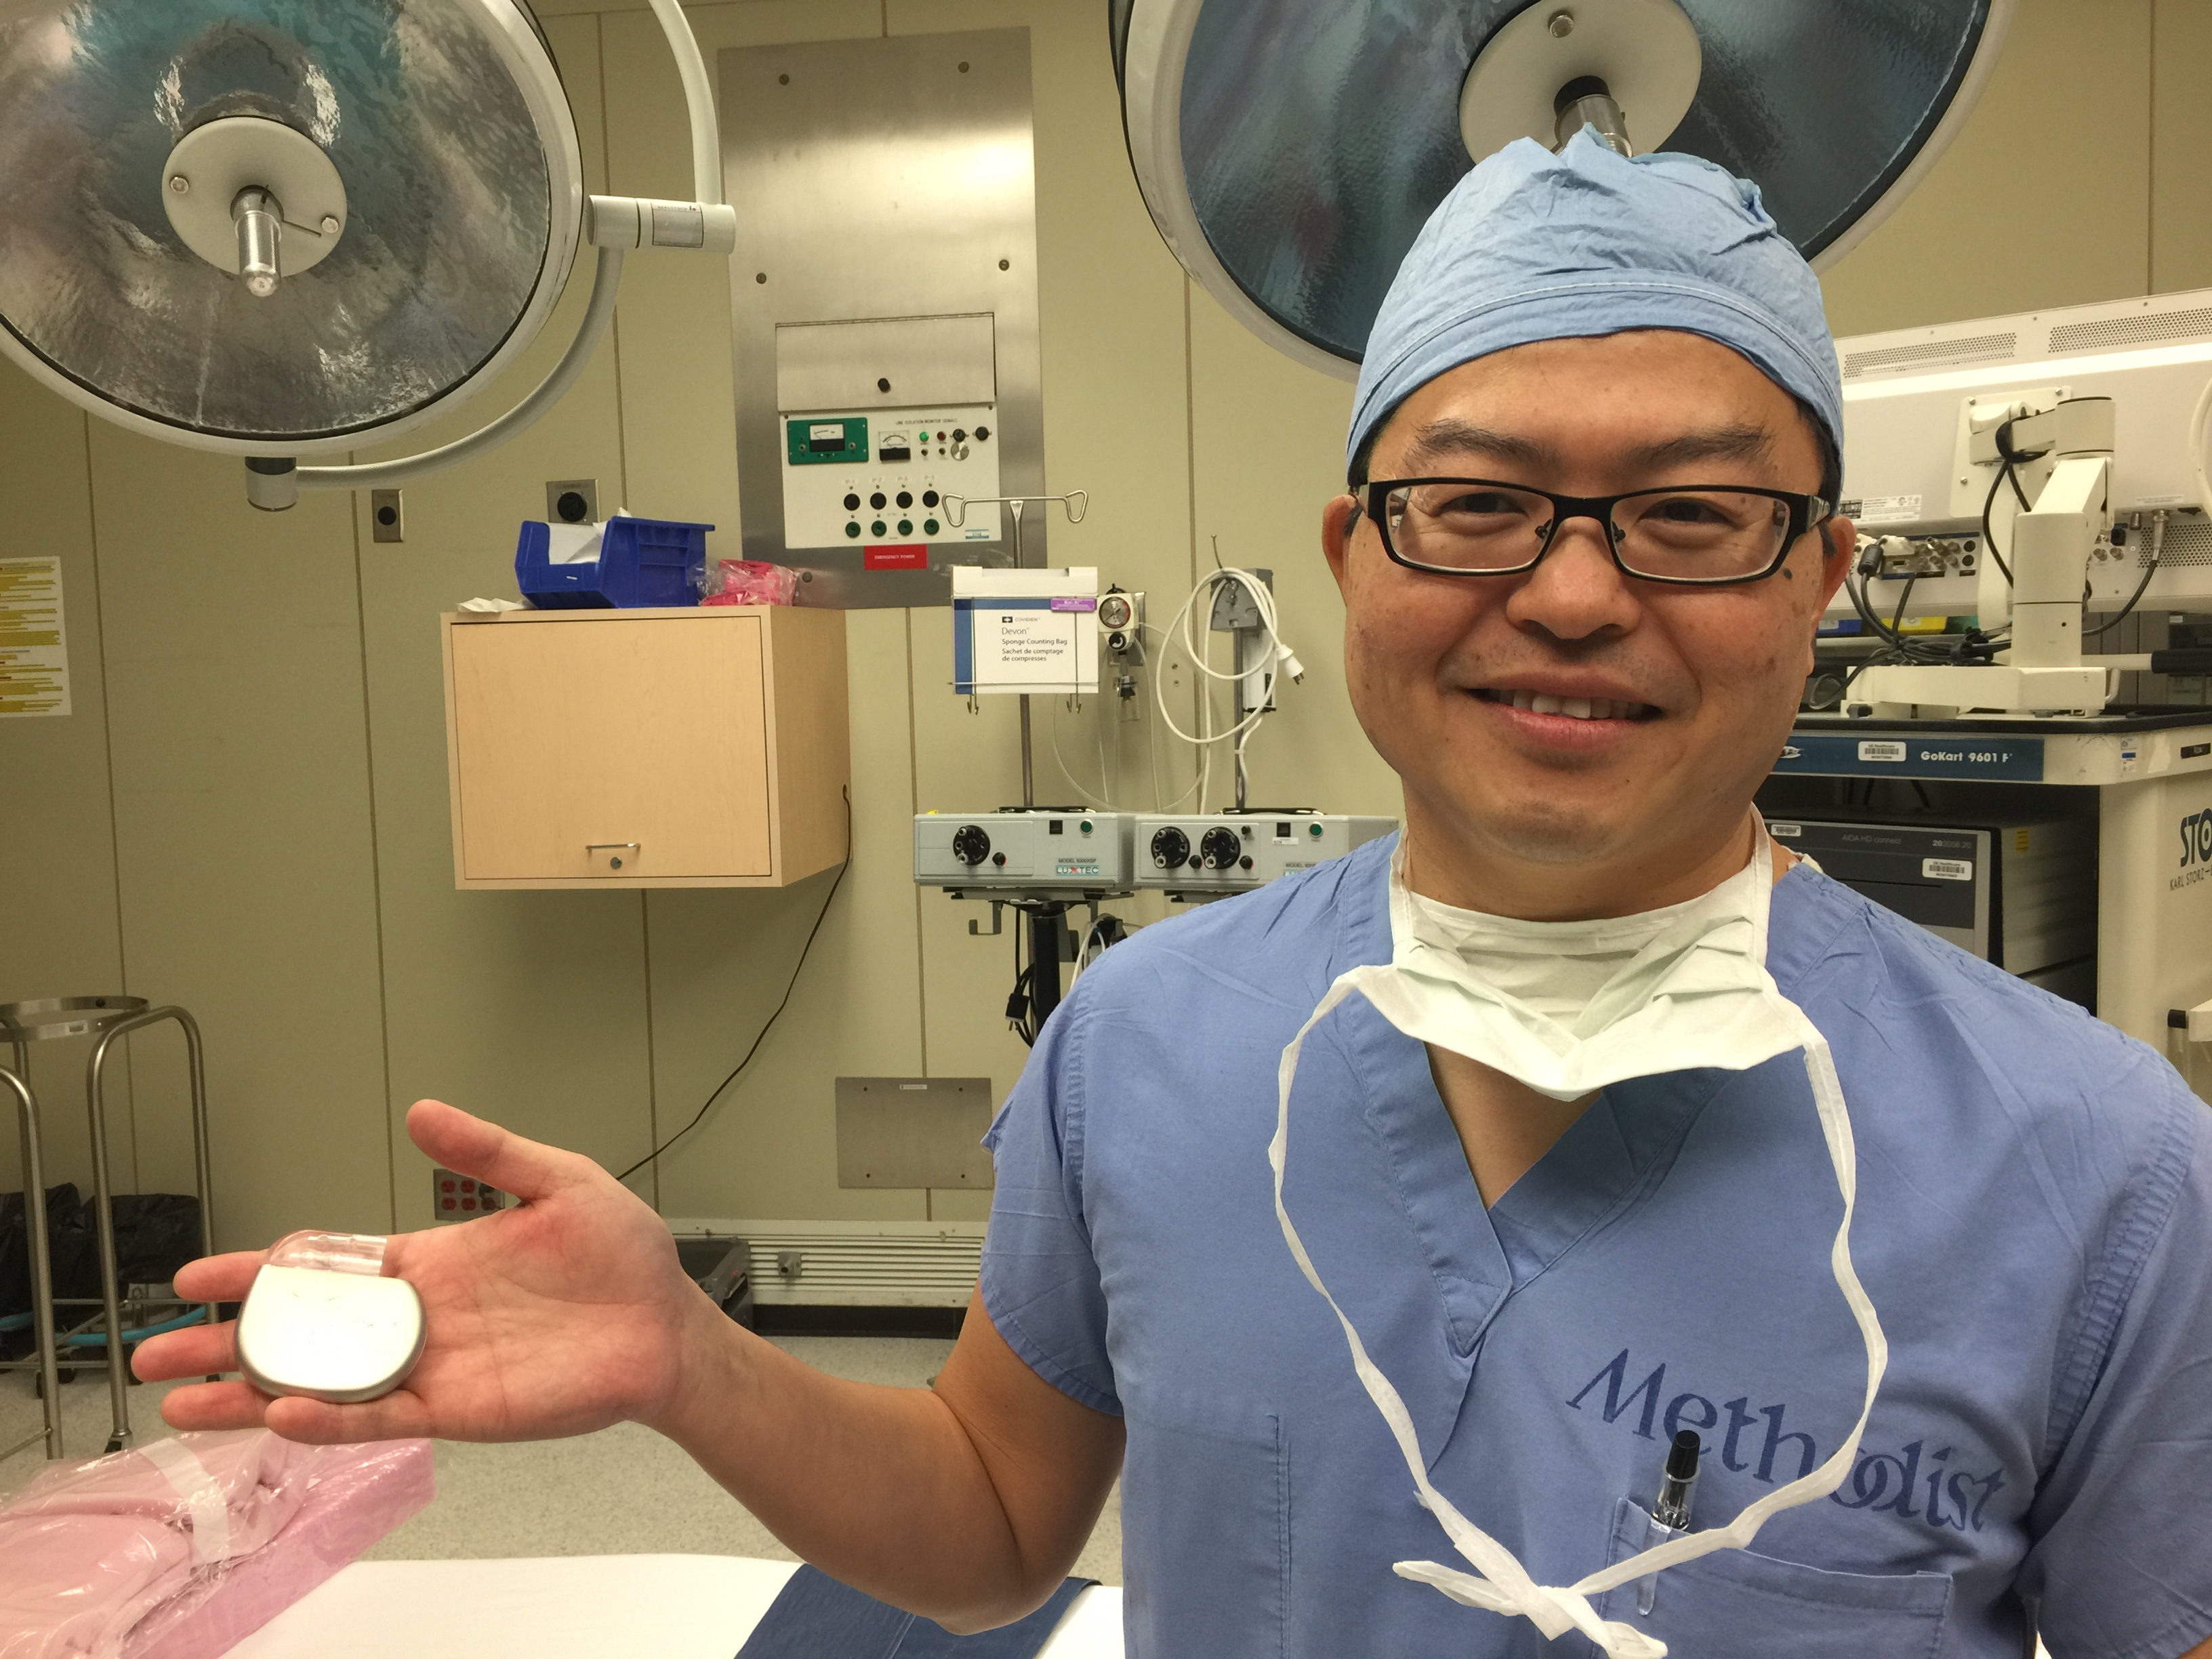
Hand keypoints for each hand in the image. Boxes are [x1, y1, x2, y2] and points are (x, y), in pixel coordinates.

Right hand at [134, 1100, 712, 1444]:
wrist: (667, 1324)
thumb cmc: (621, 1255)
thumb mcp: (557, 1180)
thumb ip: (488, 1151)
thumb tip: (422, 1111)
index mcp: (431, 1261)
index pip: (329, 1266)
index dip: (264, 1271)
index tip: (202, 1275)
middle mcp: (419, 1317)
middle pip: (306, 1332)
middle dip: (231, 1341)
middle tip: (158, 1345)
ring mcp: (433, 1366)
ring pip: (325, 1385)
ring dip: (255, 1394)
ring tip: (185, 1400)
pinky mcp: (460, 1408)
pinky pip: (380, 1417)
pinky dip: (331, 1419)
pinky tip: (281, 1414)